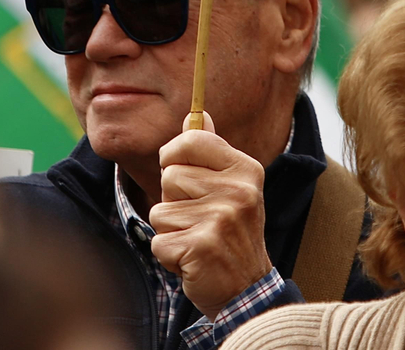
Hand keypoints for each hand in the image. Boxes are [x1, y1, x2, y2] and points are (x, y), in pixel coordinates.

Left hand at [148, 113, 274, 317]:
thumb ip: (210, 152)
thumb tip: (195, 115)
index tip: (183, 174)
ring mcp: (221, 219)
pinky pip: (159, 241)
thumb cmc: (231, 234)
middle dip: (173, 201)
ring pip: (160, 211)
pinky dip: (168, 255)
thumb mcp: (229, 187)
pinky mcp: (202, 247)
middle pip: (169, 176)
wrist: (246, 289)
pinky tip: (192, 260)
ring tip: (196, 240)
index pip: (191, 140)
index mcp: (245, 170)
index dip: (175, 156)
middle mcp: (238, 191)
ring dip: (170, 231)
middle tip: (199, 220)